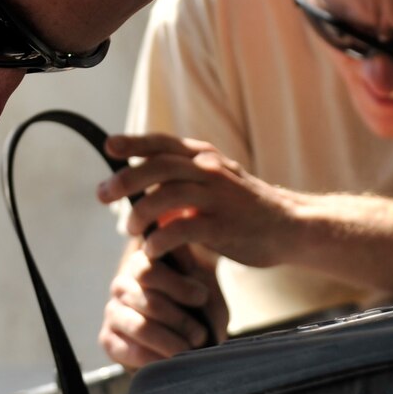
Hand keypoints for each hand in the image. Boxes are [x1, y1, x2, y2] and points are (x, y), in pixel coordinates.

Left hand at [96, 132, 304, 268]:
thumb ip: (182, 179)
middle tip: (102, 195)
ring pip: (168, 196)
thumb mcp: (215, 182)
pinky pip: (183, 230)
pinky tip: (151, 250)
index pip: (163, 143)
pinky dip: (161, 239)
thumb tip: (142, 187)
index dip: (134, 143)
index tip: (109, 147)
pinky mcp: (224, 226)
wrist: (290, 226)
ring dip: (141, 213)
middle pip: (159, 166)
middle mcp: (210, 170)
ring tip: (130, 229)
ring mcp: (219, 197)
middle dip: (126, 179)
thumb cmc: (245, 207)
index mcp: (205, 157)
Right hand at [98, 238, 227, 368]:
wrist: (191, 332)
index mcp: (142, 263)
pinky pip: (130, 350)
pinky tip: (171, 360)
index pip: (149, 271)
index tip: (201, 297)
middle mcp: (122, 285)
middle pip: (150, 303)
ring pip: (140, 327)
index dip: (179, 287)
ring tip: (189, 348)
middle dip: (181, 322)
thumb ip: (195, 278)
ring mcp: (113, 312)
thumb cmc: (198, 305)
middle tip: (200, 335)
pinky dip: (156, 359)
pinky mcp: (109, 339)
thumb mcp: (201, 285)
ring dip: (171, 342)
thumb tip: (193, 281)